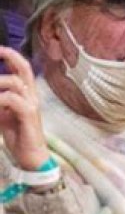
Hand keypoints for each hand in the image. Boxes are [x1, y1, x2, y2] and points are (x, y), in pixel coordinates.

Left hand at [0, 47, 49, 169]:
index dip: (11, 56)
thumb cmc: (18, 135)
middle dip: (10, 57)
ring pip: (14, 82)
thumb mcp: (2, 114)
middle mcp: (32, 96)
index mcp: (27, 94)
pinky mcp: (29, 114)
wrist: (31, 157)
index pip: (22, 69)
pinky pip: (11, 99)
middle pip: (24, 69)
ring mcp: (32, 104)